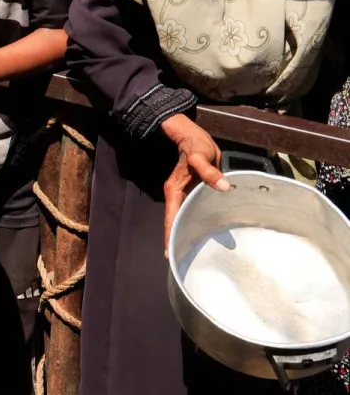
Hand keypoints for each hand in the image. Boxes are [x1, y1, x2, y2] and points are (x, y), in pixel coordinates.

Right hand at [160, 114, 230, 250]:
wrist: (191, 135)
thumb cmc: (194, 144)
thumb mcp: (200, 155)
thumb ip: (209, 171)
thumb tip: (224, 186)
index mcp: (175, 189)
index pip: (170, 217)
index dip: (169, 235)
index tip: (169, 253)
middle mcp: (178, 195)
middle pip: (175, 221)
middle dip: (177, 239)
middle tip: (184, 259)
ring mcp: (185, 194)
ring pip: (184, 217)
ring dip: (187, 232)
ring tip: (194, 251)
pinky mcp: (194, 192)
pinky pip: (194, 211)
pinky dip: (197, 222)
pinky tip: (205, 232)